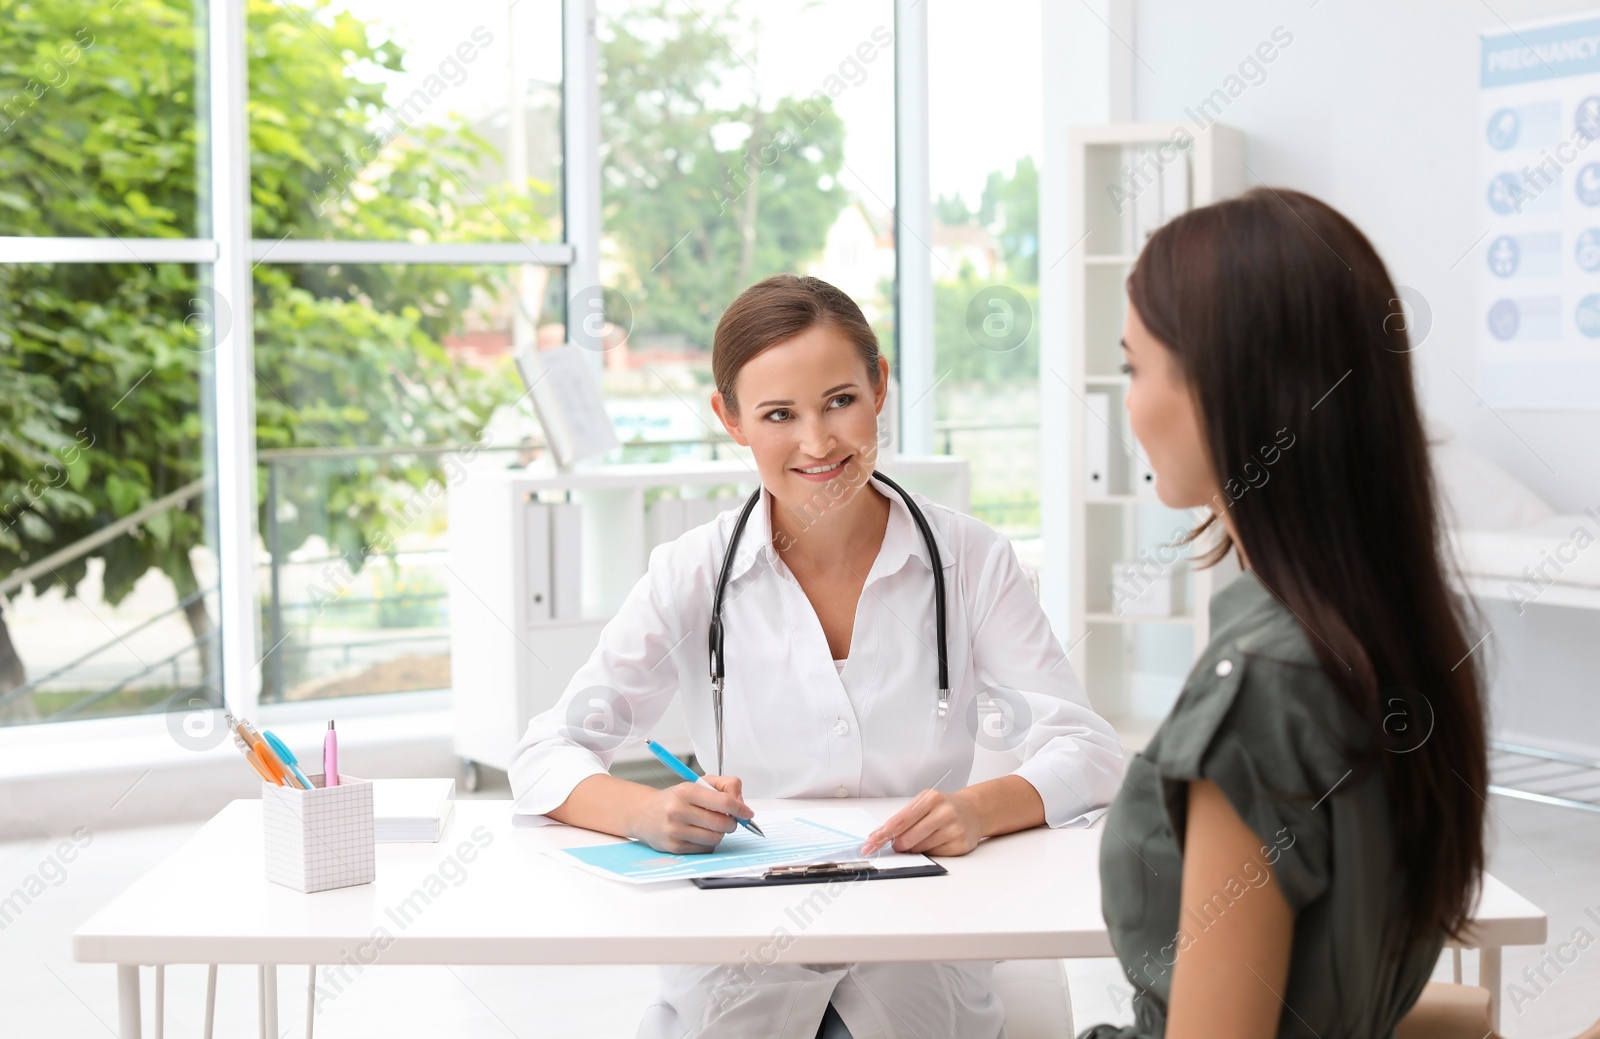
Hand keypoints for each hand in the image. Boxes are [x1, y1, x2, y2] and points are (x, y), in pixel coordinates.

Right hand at [629, 774, 752, 854]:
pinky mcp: (674, 847)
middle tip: (729, 819)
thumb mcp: (698, 783)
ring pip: (715, 838)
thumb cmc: (674, 798)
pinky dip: (708, 843)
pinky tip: (699, 834)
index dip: (740, 808)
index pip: (724, 802)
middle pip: (722, 823)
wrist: (643, 813)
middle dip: (732, 822)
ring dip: (719, 833)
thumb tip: (741, 803)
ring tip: (710, 825)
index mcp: (686, 791)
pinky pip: (705, 849)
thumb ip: (724, 786)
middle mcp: (678, 810)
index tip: (747, 812)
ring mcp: (675, 831)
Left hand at [859, 787, 985, 856]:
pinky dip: (929, 852)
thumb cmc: (943, 807)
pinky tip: (936, 841)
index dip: (882, 835)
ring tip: (924, 837)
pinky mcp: (960, 844)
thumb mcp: (923, 803)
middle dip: (898, 844)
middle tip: (900, 842)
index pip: (899, 821)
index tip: (870, 844)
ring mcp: (953, 829)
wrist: (973, 811)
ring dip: (914, 848)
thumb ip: (903, 818)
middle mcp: (943, 812)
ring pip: (919, 849)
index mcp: (930, 799)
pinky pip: (933, 855)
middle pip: (907, 838)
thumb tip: (879, 836)